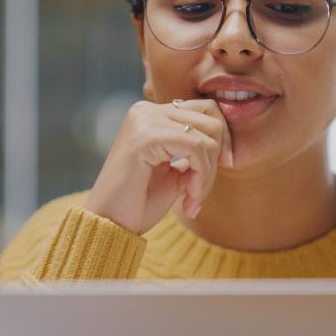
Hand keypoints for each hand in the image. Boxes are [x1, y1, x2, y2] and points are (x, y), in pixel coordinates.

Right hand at [84, 98, 233, 235]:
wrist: (110, 226)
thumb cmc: (139, 203)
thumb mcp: (175, 171)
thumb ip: (195, 151)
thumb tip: (226, 142)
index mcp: (151, 114)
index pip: (206, 109)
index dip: (223, 141)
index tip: (221, 169)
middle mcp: (146, 110)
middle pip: (212, 119)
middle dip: (215, 161)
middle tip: (198, 192)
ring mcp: (144, 120)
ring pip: (206, 137)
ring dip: (207, 175)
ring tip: (190, 199)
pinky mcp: (146, 136)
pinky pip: (196, 149)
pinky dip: (201, 178)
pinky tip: (188, 199)